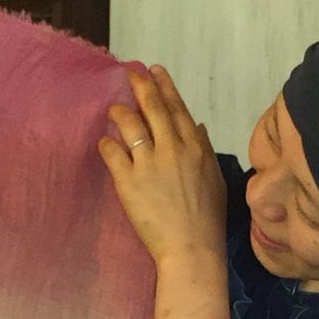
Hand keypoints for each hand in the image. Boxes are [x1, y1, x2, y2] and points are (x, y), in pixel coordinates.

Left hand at [98, 67, 225, 268]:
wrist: (192, 248)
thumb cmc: (207, 220)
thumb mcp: (214, 180)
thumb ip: (204, 150)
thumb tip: (197, 127)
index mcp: (195, 148)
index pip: (177, 109)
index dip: (165, 87)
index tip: (154, 70)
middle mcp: (172, 148)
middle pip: (154, 108)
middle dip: (141, 86)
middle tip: (130, 71)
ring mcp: (149, 163)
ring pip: (130, 125)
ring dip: (120, 112)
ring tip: (112, 108)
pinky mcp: (128, 180)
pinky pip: (112, 153)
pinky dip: (107, 144)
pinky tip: (103, 143)